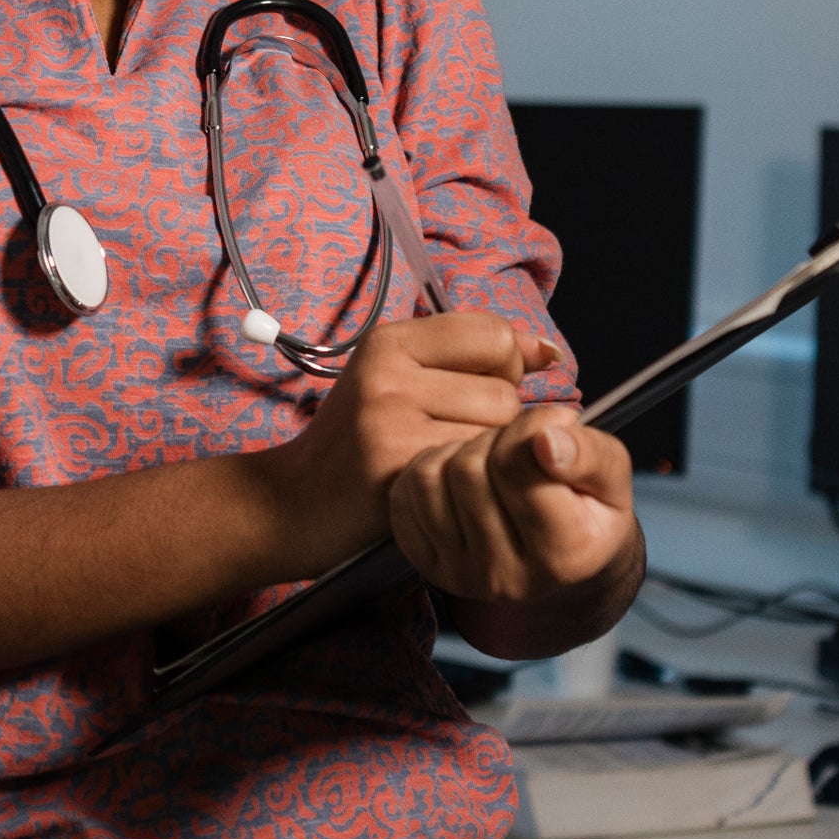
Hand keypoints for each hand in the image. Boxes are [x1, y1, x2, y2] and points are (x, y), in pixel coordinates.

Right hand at [244, 313, 558, 580]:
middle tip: (446, 438)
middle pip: (504, 388)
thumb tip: (547, 352)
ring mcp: (389, 417)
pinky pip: (476, 465)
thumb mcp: (400, 381)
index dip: (504, 368)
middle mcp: (388, 370)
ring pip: (497, 429)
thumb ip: (472, 358)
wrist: (290, 504)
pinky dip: (469, 482)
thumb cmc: (357, 444)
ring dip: (484, 453)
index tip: (479, 392)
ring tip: (442, 462)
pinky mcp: (397, 464)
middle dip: (493, 420)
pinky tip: (438, 487)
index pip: (494, 334)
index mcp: (389, 341)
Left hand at [390, 403, 638, 609]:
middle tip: (517, 449)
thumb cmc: (589, 511)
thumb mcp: (612, 479)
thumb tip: (546, 439)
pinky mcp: (428, 566)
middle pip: (469, 467)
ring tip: (489, 461)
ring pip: (429, 477)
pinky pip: (404, 495)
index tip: (545, 430)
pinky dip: (428, 471)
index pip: (516, 463)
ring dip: (456, 452)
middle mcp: (507, 576)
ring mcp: (461, 576)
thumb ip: (590, 454)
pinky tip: (459, 479)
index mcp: (563, 554)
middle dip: (492, 440)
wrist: (562, 570)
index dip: (528, 426)